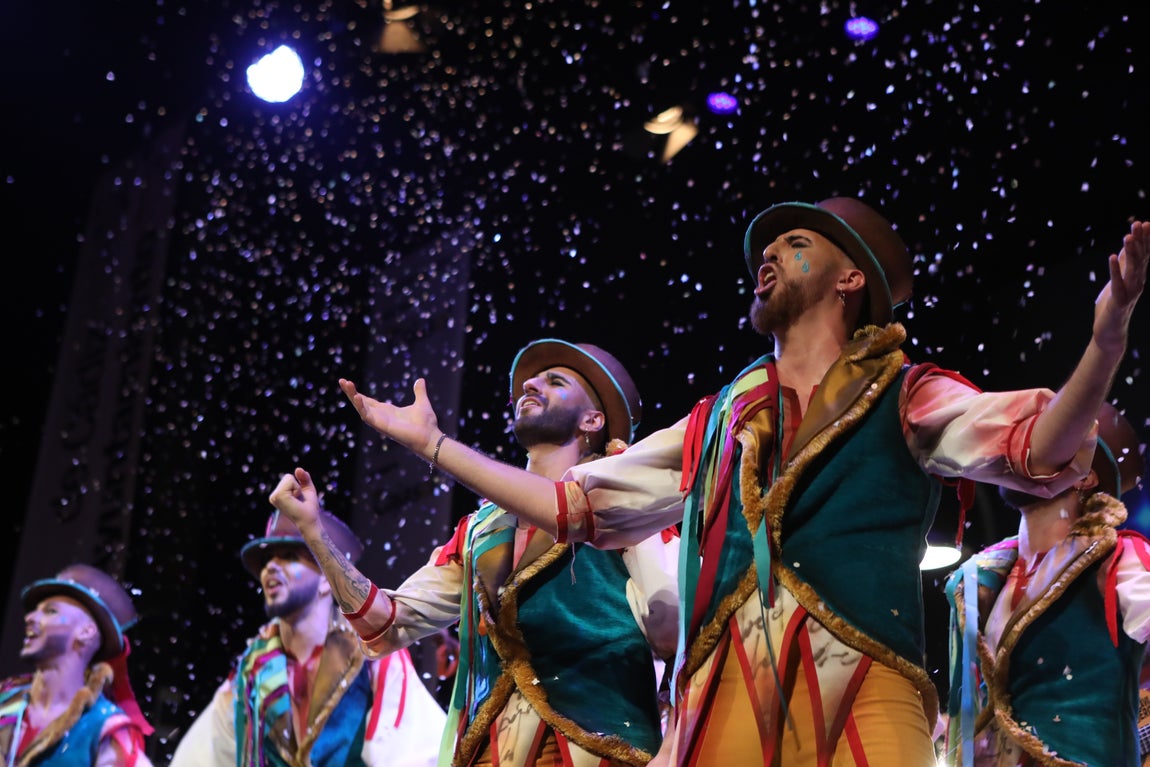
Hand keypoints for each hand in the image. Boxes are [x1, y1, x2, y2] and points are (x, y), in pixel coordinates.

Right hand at [268, 467, 321, 528]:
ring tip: (296, 500)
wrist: (310, 520)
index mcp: (278, 495)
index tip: (299, 498)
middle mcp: (273, 496)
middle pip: (287, 476)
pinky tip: (295, 499)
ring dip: (297, 488)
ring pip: (288, 477)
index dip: (298, 486)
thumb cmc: (309, 507)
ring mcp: (274, 496)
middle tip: (298, 499)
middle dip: (297, 486)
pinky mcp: (278, 496)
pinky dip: (296, 488)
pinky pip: (289, 480)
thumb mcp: (307, 489)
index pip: (288, 478)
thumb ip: (304, 477)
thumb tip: (298, 468)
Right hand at [339, 377, 441, 457]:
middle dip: (351, 393)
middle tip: (342, 381)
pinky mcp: (382, 426)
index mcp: (388, 411)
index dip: (359, 393)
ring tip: (345, 383)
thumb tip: (420, 380)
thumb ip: (419, 392)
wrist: (430, 438)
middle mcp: (381, 417)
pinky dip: (361, 407)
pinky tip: (357, 396)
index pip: (369, 401)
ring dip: (353, 396)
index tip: (350, 383)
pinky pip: (368, 416)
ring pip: (361, 408)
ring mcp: (380, 422)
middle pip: (361, 403)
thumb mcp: (421, 403)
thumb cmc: (426, 424)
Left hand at [1093, 220, 1148, 353]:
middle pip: (1140, 259)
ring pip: (1132, 269)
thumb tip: (1127, 246)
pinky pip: (1117, 283)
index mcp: (1137, 277)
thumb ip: (1124, 265)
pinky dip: (1115, 270)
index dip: (1145, 240)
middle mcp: (1137, 283)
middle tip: (1139, 224)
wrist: (1110, 331)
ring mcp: (1130, 292)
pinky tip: (1113, 257)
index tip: (1145, 223)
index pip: (1143, 255)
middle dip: (1140, 241)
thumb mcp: (1118, 280)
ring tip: (1127, 237)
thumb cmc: (1114, 305)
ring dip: (1130, 252)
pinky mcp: (1119, 301)